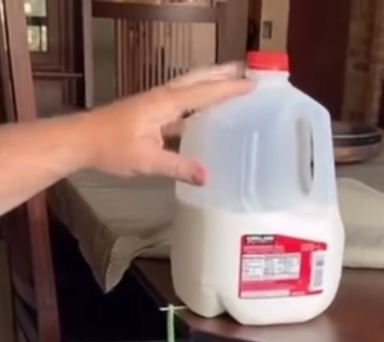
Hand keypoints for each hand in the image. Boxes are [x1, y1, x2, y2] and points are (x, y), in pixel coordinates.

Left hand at [82, 64, 252, 184]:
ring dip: (211, 83)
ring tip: (232, 81)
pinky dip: (199, 101)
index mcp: (165, 104)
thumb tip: (207, 177)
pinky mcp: (152, 114)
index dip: (228, 89)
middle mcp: (162, 98)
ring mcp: (156, 105)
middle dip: (221, 74)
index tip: (251, 84)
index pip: (203, 93)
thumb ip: (178, 167)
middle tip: (247, 70)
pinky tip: (207, 112)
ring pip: (190, 88)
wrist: (80, 141)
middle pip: (197, 80)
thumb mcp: (147, 160)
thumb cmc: (111, 147)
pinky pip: (183, 103)